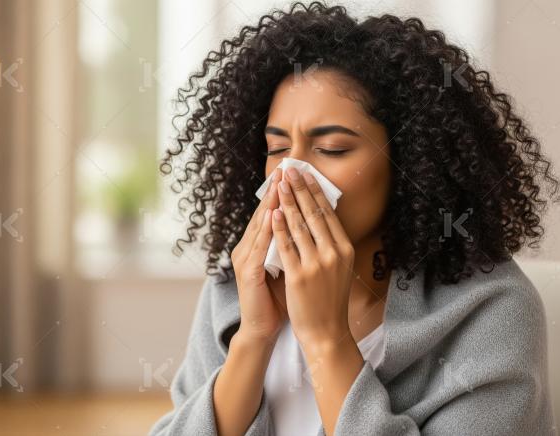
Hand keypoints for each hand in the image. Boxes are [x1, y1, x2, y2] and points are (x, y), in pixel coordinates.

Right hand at [231, 168, 287, 342]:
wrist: (263, 329)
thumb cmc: (279, 299)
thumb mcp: (290, 266)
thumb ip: (295, 246)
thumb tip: (314, 225)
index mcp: (258, 245)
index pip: (272, 213)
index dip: (284, 193)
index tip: (296, 173)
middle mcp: (248, 247)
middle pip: (264, 212)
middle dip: (277, 190)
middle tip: (287, 168)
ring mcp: (245, 259)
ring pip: (260, 225)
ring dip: (271, 203)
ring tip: (281, 183)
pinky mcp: (247, 272)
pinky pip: (259, 247)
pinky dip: (267, 230)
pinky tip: (274, 215)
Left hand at [271, 167, 355, 347]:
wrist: (326, 331)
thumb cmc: (329, 300)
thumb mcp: (339, 268)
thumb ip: (331, 245)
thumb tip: (321, 218)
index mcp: (344, 249)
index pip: (327, 213)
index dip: (314, 191)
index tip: (304, 174)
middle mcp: (333, 253)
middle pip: (313, 213)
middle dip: (299, 189)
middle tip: (289, 170)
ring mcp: (316, 264)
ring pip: (299, 225)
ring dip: (287, 201)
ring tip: (278, 184)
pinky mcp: (299, 276)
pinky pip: (286, 246)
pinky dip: (279, 227)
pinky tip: (273, 213)